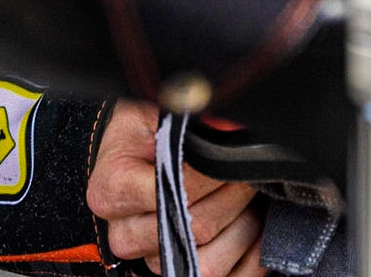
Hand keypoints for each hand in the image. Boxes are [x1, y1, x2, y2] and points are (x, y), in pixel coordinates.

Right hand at [88, 98, 266, 276]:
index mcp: (111, 190)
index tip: (233, 154)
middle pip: (195, 228)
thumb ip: (185, 117)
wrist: (146, 149)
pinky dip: (249, 261)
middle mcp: (124, 232)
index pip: (175, 189)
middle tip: (247, 171)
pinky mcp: (177, 272)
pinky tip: (259, 231)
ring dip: (243, 228)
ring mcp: (151, 259)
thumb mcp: (159, 110)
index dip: (215, 171)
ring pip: (207, 264)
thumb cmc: (154, 128)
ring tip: (250, 198)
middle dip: (234, 195)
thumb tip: (225, 123)